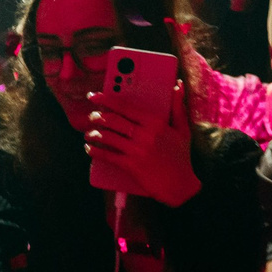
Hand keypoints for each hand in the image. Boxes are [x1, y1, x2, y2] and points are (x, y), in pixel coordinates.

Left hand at [85, 78, 201, 206]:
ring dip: (94, 134)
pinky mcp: (130, 166)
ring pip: (108, 137)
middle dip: (98, 117)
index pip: (125, 107)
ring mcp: (136, 150)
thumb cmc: (180, 156)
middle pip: (113, 121)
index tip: (94, 96)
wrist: (180, 185)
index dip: (106, 100)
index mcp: (155, 123)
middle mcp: (144, 135)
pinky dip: (95, 151)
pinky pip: (107, 156)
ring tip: (89, 133)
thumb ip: (178, 107)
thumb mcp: (182, 130)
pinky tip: (89, 149)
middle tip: (91, 116)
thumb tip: (177, 85)